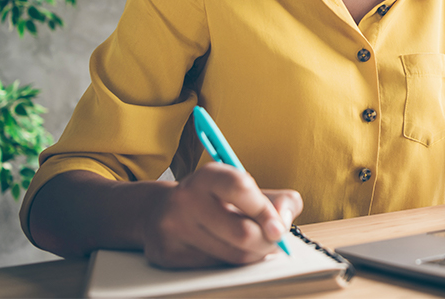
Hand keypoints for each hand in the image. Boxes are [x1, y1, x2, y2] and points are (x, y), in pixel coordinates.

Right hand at [142, 162, 302, 267]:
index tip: (279, 226)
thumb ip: (276, 199)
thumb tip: (284, 221)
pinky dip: (231, 262)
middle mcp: (186, 199)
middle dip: (266, 241)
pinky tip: (228, 249)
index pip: (241, 188)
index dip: (266, 210)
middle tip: (272, 239)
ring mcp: (174, 228)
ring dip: (253, 254)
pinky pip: (216, 267)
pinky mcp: (169, 254)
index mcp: (207, 177)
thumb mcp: (243, 188)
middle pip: (242, 232)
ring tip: (252, 244)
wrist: (159, 211)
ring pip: (233, 255)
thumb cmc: (212, 199)